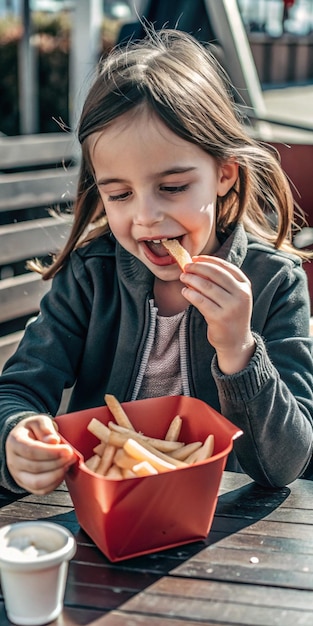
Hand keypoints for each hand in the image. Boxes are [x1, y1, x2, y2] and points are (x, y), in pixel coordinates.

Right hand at [6, 415, 75, 494]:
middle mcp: (13, 461)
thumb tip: (53, 441)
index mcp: (14, 442)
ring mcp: (19, 475)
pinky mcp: (27, 485)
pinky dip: (55, 483)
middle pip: (35, 467)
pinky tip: (62, 471)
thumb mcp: (39, 421)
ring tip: (68, 464)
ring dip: (57, 475)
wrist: (27, 439)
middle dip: (57, 463)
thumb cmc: (34, 430)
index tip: (67, 450)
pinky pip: (41, 490)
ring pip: (37, 483)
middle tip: (72, 456)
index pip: (31, 451)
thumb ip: (45, 428)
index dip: (51, 452)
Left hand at [180, 255, 254, 373]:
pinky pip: (201, 301)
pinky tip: (184, 291)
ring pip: (207, 286)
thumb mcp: (232, 296)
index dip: (209, 260)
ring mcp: (231, 307)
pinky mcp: (220, 318)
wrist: (236, 341)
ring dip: (192, 279)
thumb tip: (197, 266)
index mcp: (245, 285)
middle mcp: (241, 295)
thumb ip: (220, 282)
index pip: (226, 266)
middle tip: (186, 267)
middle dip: (198, 268)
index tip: (195, 258)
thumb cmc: (230, 315)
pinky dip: (190, 294)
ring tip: (183, 277)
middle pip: (215, 274)